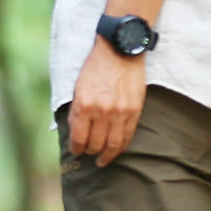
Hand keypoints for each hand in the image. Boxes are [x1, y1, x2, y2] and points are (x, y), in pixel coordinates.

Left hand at [66, 38, 148, 165]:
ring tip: (102, 160)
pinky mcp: (134, 110)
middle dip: (90, 152)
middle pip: (95, 144)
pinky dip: (120, 147)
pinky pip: (127, 136)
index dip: (76, 148)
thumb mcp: (78, 87)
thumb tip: (75, 132)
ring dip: (106, 155)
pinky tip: (115, 151)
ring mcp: (119, 112)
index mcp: (83, 104)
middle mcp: (101, 111)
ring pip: (112, 144)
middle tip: (89, 154)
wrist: (120, 50)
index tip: (76, 151)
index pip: (78, 138)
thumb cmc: (96, 67)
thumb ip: (77, 110)